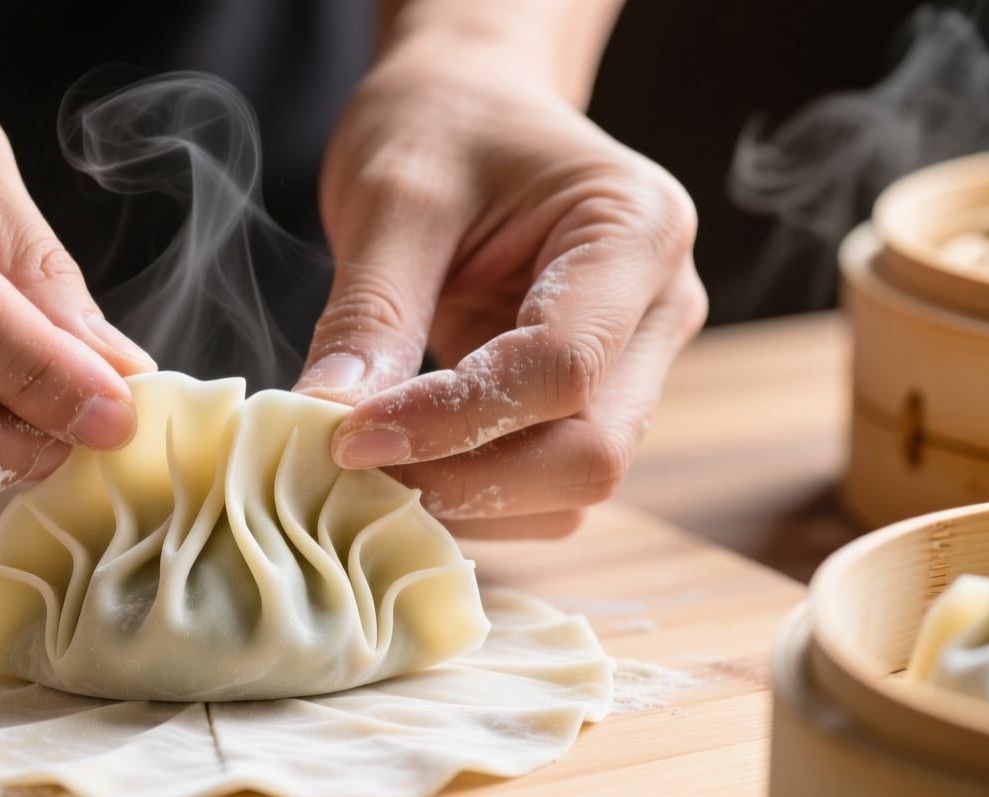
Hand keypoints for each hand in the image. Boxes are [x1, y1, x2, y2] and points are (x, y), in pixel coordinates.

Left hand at [295, 7, 705, 537]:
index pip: (563, 368)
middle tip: (355, 468)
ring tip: (370, 469)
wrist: (469, 105)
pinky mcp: (594, 401)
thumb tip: (326, 419)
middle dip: (468, 479)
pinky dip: (475, 495)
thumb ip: (370, 310)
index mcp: (637, 231)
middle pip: (591, 451)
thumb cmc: (440, 125)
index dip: (453, 421)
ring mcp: (637, 363)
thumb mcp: (392, 195)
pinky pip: (546, 486)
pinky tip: (404, 466)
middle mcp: (662, 307)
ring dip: (469, 500)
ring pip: (574, 488)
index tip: (348, 436)